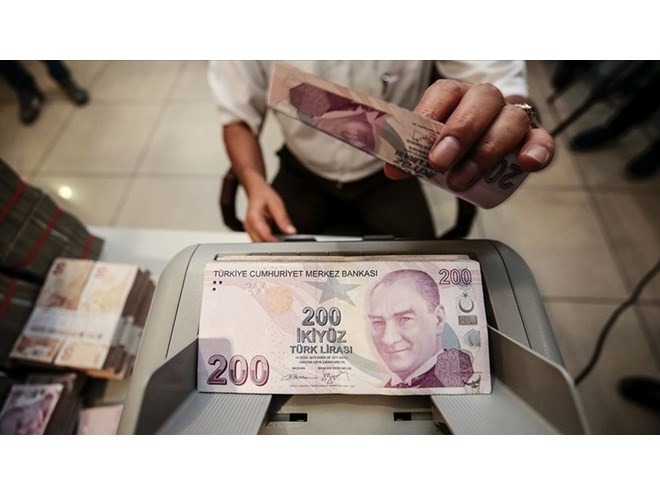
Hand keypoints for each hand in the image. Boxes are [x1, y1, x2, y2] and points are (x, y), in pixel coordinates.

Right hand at [244, 181, 296, 241]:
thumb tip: (291, 231)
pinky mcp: (252, 231)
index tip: (284, 244)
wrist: (255, 191)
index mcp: (253, 217)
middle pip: (259, 242)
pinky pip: (259, 240)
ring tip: (282, 241)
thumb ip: (283, 219)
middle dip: (272, 245)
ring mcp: (249, 229)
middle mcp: (248, 225)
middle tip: (285, 244)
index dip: (274, 241)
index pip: (263, 234)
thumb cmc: (264, 195)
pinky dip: (268, 241)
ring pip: (259, 243)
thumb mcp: (277, 204)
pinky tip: (276, 238)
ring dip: (270, 244)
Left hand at [384, 80, 554, 190]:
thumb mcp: (430, 147)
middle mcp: (487, 100)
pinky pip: (543, 139)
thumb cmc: (455, 143)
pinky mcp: (535, 138)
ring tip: (462, 181)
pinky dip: (537, 150)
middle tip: (439, 163)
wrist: (487, 144)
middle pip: (481, 101)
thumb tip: (393, 169)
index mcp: (457, 95)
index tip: (417, 144)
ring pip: (511, 120)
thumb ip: (413, 155)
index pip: (445, 92)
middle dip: (460, 132)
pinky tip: (526, 164)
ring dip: (487, 151)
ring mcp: (513, 117)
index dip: (429, 115)